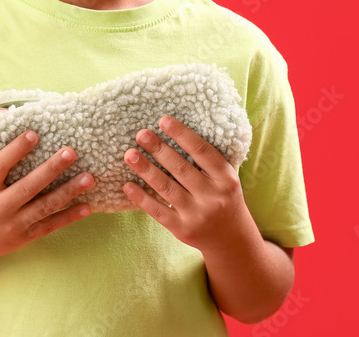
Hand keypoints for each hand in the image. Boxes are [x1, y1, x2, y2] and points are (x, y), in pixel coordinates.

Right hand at [0, 130, 93, 267]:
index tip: (34, 134)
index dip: (16, 149)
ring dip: (69, 191)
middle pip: (29, 186)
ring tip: (89, 178)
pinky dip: (69, 217)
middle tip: (71, 152)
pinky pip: (50, 226)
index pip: (0, 166)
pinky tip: (87, 207)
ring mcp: (12, 224)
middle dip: (52, 168)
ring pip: (44, 206)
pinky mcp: (23, 238)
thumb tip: (8, 127)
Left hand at [122, 115, 255, 255]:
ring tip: (129, 154)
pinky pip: (159, 211)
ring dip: (146, 169)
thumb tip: (171, 133)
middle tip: (141, 134)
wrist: (231, 239)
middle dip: (159, 149)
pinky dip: (142, 198)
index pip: (202, 151)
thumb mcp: (224, 178)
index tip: (163, 120)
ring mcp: (197, 214)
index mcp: (225, 178)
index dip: (182, 134)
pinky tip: (127, 185)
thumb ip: (205, 161)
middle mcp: (213, 196)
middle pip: (181, 168)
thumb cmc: (222, 198)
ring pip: (167, 188)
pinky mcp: (183, 229)